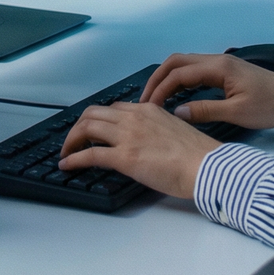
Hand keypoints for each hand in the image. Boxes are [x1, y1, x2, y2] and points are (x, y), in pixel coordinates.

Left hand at [58, 100, 219, 199]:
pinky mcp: (125, 157)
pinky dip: (73, 158)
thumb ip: (155, 129)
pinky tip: (67, 164)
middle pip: (93, 113)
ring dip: (71, 139)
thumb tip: (146, 141)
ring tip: (66, 152)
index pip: (113, 108)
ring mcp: (128, 136)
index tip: (93, 130)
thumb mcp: (174, 130)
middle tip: (73, 140)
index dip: (98, 119)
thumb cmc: (198, 155)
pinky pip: (90, 154)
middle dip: (78, 126)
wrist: (207, 166)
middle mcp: (134, 118)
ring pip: (87, 127)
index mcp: (148, 110)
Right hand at [142, 52, 273, 130]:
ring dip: (167, 78)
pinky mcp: (225, 71)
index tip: (148, 107)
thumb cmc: (271, 105)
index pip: (178, 74)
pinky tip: (176, 95)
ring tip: (155, 98)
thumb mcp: (237, 113)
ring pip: (185, 64)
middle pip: (176, 62)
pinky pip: (195, 70)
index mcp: (218, 67)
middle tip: (145, 100)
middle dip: (157, 79)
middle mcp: (217, 60)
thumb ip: (205, 111)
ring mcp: (221, 63)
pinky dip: (180, 80)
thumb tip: (176, 113)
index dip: (160, 89)